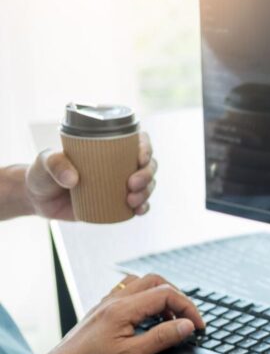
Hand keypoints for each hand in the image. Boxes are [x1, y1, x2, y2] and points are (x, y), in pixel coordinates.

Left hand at [26, 132, 157, 220]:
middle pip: (147, 165)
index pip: (136, 141)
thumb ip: (56, 164)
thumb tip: (73, 179)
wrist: (38, 199)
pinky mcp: (117, 203)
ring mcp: (119, 184)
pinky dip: (143, 207)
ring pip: (146, 185)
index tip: (140, 158)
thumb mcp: (45, 162)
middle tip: (133, 184)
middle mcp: (118, 164)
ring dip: (146, 192)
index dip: (146, 147)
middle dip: (147, 174)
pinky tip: (138, 211)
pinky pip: (138, 205)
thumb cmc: (42, 173)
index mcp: (107, 147)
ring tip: (132, 200)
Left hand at [43, 275, 204, 353]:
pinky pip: (129, 291)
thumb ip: (161, 337)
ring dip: (161, 295)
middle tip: (187, 319)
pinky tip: (148, 317)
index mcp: (123, 308)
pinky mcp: (103, 310)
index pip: (166, 294)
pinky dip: (146, 299)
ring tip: (169, 318)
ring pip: (142, 283)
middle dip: (177, 297)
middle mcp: (114, 300)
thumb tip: (187, 326)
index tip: (197, 326)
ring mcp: (107, 303)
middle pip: (156, 281)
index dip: (188, 308)